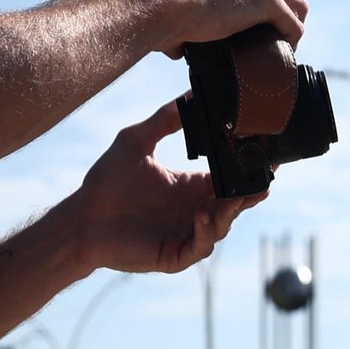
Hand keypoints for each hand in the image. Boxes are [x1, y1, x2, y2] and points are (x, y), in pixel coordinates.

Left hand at [62, 105, 258, 275]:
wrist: (81, 218)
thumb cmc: (106, 182)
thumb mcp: (136, 140)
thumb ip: (164, 118)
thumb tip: (189, 93)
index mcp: (190, 186)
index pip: (228, 179)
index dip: (248, 171)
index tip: (268, 157)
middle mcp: (194, 210)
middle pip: (234, 203)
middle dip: (250, 193)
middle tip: (264, 179)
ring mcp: (187, 233)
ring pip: (222, 225)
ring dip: (230, 212)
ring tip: (232, 197)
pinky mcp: (175, 255)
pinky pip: (200, 247)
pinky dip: (205, 232)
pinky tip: (201, 215)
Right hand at [152, 0, 308, 50]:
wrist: (160, 6)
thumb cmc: (158, 13)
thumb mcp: (176, 9)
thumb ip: (184, 19)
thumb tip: (177, 45)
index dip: (256, 3)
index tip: (252, 24)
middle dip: (280, 11)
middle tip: (273, 36)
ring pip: (291, 0)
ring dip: (290, 23)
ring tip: (283, 45)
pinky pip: (291, 20)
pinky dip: (292, 36)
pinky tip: (286, 50)